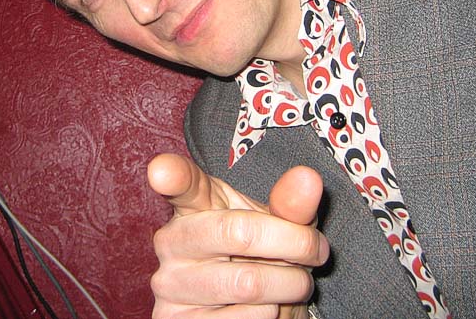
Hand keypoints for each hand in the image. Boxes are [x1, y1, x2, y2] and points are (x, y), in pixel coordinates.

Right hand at [148, 153, 327, 318]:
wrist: (248, 306)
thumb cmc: (261, 254)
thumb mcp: (277, 224)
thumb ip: (290, 203)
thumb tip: (308, 178)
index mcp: (193, 205)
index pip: (182, 184)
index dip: (171, 175)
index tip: (160, 170)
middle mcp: (172, 240)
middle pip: (238, 232)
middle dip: (295, 243)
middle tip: (315, 250)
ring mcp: (169, 284)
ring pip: (249, 284)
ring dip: (291, 285)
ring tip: (293, 282)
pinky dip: (272, 315)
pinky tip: (264, 307)